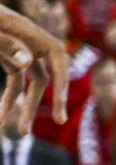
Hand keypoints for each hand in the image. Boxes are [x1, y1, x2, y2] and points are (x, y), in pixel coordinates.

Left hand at [0, 3, 66, 132]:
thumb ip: (4, 44)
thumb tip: (27, 62)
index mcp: (27, 31)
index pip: (58, 58)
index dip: (62, 85)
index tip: (58, 110)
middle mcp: (27, 41)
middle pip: (42, 77)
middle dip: (34, 105)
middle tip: (25, 133)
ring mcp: (18, 48)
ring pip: (27, 82)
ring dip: (21, 105)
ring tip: (13, 129)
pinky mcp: (7, 54)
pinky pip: (15, 78)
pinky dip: (10, 96)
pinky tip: (2, 113)